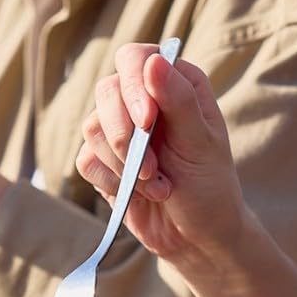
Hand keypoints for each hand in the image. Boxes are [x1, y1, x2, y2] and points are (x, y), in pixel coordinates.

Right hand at [75, 43, 250, 274]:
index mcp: (174, 84)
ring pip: (92, 127)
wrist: (197, 238)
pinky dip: (111, 181)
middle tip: (152, 168)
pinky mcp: (103, 162)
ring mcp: (120, 131)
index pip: (134, 58)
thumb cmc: (210, 186)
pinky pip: (86, 160)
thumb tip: (153, 61)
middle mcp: (144, 100)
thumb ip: (179, 100)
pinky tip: (140, 194)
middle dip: (124, 134)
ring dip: (123, 163)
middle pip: (107, 91)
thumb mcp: (202, 143)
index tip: (147, 121)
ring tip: (156, 184)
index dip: (133, 85)